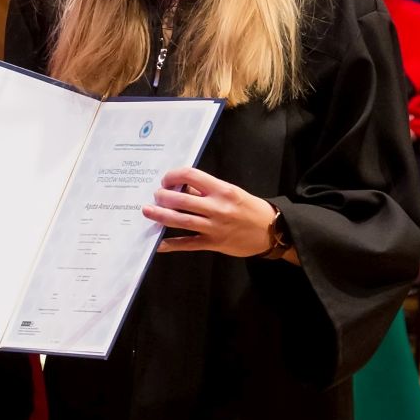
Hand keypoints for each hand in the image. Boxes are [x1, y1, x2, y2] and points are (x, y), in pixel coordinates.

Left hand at [142, 168, 278, 256]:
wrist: (271, 230)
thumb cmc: (249, 208)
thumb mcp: (230, 193)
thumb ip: (206, 191)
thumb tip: (180, 188)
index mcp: (222, 190)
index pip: (191, 176)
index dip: (174, 176)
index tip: (166, 180)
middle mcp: (217, 207)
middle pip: (181, 200)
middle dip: (162, 197)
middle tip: (155, 197)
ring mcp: (214, 227)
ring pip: (180, 221)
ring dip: (160, 216)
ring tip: (148, 211)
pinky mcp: (213, 243)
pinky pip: (187, 243)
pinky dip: (171, 244)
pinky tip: (158, 243)